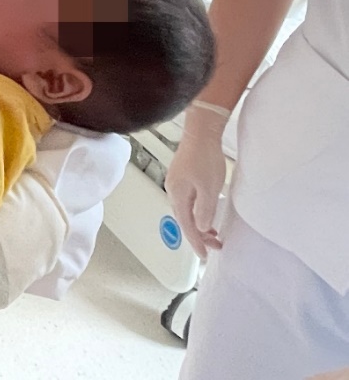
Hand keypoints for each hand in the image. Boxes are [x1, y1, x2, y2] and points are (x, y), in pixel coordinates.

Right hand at [165, 102, 229, 257]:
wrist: (201, 133)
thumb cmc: (205, 158)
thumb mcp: (209, 188)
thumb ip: (205, 210)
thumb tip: (202, 228)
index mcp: (178, 195)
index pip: (187, 225)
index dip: (196, 242)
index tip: (204, 256)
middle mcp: (173, 191)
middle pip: (185, 219)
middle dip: (199, 235)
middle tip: (215, 247)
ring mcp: (177, 184)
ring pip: (187, 211)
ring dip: (200, 224)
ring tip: (214, 234)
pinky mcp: (182, 178)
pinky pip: (188, 202)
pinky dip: (198, 212)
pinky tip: (207, 213)